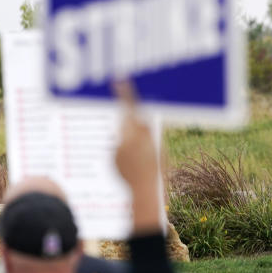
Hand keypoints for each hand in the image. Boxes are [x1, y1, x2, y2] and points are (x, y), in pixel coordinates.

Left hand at [113, 81, 162, 234]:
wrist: (143, 192)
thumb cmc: (158, 170)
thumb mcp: (160, 148)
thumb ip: (150, 132)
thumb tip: (143, 120)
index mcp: (139, 135)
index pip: (131, 109)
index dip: (126, 93)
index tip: (120, 79)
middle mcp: (124, 140)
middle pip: (127, 121)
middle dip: (133, 121)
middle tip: (141, 134)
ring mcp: (115, 149)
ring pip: (123, 136)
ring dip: (131, 140)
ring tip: (142, 157)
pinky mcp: (111, 158)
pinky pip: (119, 148)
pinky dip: (126, 152)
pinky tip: (134, 163)